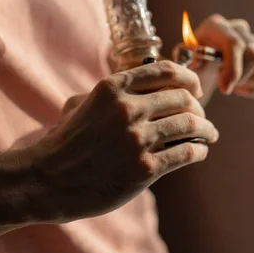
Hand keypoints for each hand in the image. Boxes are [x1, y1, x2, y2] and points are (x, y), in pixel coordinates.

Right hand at [31, 61, 218, 222]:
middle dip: (199, 107)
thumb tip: (142, 86)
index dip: (188, 78)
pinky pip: (186, 153)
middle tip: (202, 116)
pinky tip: (199, 152)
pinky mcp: (144, 169)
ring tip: (209, 134)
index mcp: (113, 87)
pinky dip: (199, 150)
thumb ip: (110, 92)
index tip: (196, 87)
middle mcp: (127, 109)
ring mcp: (137, 139)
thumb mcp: (79, 105)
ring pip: (190, 124)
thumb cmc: (63, 143)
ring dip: (206, 128)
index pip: (166, 71)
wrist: (44, 181)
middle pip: (184, 98)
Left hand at [193, 14, 253, 97]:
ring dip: (244, 83)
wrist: (200, 64)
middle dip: (240, 77)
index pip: (234, 43)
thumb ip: (188, 58)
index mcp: (217, 26)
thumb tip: (195, 61)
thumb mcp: (184, 59)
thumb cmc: (190, 60)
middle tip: (222, 87)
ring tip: (225, 79)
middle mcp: (239, 29)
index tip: (224, 89)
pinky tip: (235, 81)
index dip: (232, 68)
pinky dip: (249, 87)